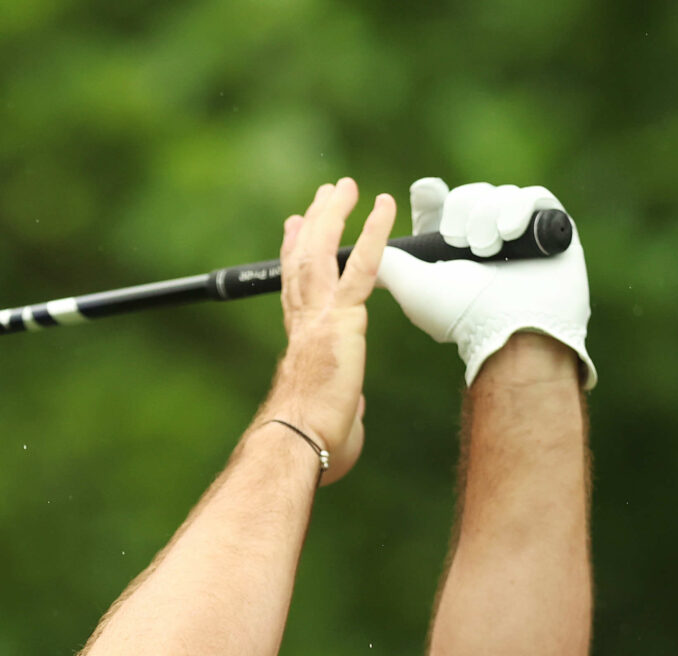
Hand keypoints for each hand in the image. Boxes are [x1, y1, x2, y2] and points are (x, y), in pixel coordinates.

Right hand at [265, 178, 394, 486]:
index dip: (294, 256)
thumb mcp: (335, 418)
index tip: (295, 231)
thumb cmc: (312, 445)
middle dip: (313, 225)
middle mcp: (304, 323)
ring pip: (324, 253)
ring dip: (334, 216)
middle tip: (324, 196)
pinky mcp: (343, 319)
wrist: (298, 443)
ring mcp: (321, 318)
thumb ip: (345, 403)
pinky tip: (383, 205)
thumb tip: (354, 408)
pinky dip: (373, 233)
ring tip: (344, 187)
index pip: (295, 291)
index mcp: (301, 345)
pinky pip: (362, 267)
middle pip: (304, 261)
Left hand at [375, 178, 595, 387]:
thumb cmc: (460, 315)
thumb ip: (385, 264)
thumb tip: (350, 252)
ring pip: (497, 194)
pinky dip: (517, 210)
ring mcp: (519, 233)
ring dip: (486, 218)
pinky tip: (508, 233)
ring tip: (487, 250)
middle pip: (466, 196)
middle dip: (460, 215)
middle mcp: (484, 238)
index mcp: (451, 249)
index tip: (426, 194)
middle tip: (463, 244)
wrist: (510, 331)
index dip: (432, 198)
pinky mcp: (550, 227)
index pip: (440, 206)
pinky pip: (532, 196)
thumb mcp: (412, 287)